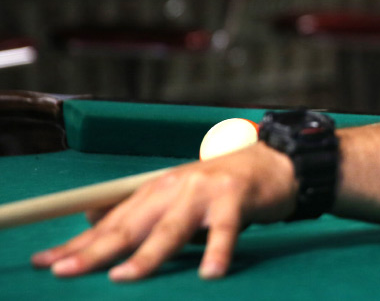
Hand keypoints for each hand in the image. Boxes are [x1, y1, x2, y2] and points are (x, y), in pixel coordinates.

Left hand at [30, 143, 296, 281]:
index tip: (46, 262)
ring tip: (124, 277)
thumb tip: (92, 220)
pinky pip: (226, 230)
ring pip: (171, 228)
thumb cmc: (224, 186)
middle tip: (66, 271)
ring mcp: (205, 192)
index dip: (78, 243)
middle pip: (130, 225)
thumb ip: (141, 211)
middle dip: (95, 250)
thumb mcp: (176, 194)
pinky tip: (210, 273)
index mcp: (156, 191)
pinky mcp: (236, 198)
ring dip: (146, 255)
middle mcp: (174, 188)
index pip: (110, 222)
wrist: (274, 161)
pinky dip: (218, 251)